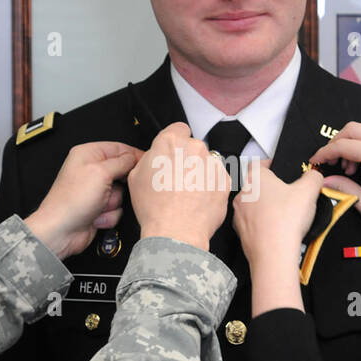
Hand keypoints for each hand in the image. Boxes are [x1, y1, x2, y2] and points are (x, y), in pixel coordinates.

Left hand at [24, 141, 141, 258]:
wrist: (61, 231)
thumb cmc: (71, 201)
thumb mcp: (101, 172)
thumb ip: (122, 161)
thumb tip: (134, 157)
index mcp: (87, 154)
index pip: (119, 148)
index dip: (134, 155)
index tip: (147, 163)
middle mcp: (90, 170)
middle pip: (122, 172)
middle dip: (120, 185)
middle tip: (111, 189)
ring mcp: (94, 190)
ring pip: (121, 193)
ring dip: (112, 202)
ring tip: (98, 205)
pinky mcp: (98, 207)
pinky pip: (116, 208)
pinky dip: (108, 214)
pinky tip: (95, 216)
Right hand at [127, 122, 230, 250]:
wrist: (176, 232)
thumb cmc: (155, 208)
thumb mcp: (136, 178)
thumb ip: (149, 159)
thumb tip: (155, 158)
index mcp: (170, 142)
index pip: (178, 129)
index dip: (175, 143)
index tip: (173, 155)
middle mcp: (194, 148)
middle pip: (193, 146)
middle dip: (187, 159)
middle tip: (177, 180)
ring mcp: (212, 163)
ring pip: (206, 162)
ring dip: (200, 173)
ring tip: (188, 195)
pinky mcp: (225, 180)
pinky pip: (217, 178)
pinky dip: (210, 186)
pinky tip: (198, 200)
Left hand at [232, 162, 323, 314]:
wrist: (273, 254)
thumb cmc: (285, 221)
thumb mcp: (309, 191)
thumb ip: (313, 177)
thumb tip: (315, 175)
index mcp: (255, 178)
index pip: (258, 162)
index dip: (271, 164)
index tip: (280, 169)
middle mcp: (242, 194)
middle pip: (257, 185)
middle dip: (272, 189)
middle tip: (288, 195)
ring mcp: (239, 214)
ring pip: (254, 205)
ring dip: (266, 207)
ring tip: (284, 215)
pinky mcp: (241, 232)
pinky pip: (253, 223)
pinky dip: (263, 224)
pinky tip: (277, 229)